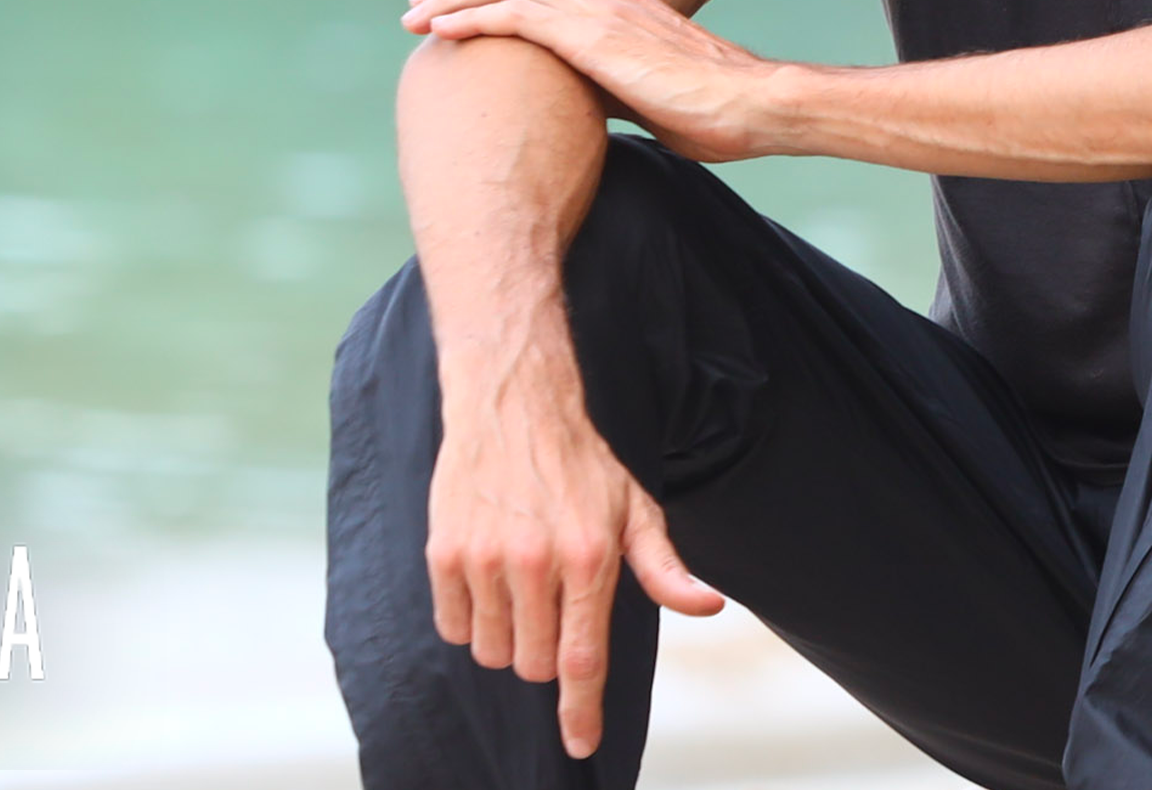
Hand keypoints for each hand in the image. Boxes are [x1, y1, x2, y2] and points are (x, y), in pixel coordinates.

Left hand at [405, 0, 774, 159]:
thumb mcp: (644, 84)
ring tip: (415, 14)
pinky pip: (513, 12)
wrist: (748, 106)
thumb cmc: (709, 107)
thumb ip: (603, 78)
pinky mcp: (590, 36)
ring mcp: (596, 7)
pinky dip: (469, 16)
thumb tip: (571, 99)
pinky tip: (440, 30)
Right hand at [426, 367, 727, 758]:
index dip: (580, 711)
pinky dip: (472, 620)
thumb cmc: (584, 463)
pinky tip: (489, 580)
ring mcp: (484, 560)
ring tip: (523, 587)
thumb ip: (666, 568)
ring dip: (509, 638)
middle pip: (533, 665)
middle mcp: (535, 564)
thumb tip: (707, 606)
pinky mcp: (444, 554)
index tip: (581, 746)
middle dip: (546, 655)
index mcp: (590, 558)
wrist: (514, 405)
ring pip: (492, 653)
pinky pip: (453, 627)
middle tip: (555, 608)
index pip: (582, 659)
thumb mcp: (637, 509)